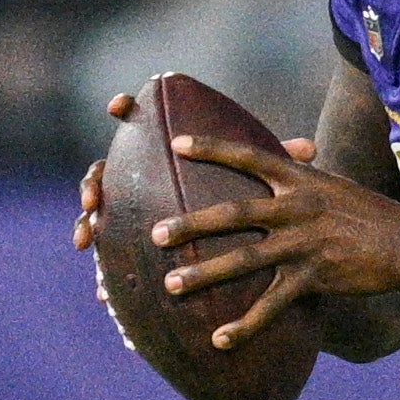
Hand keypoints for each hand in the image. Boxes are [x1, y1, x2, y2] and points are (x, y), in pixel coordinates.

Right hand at [75, 94, 323, 255]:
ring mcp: (126, 213)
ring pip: (97, 216)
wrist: (234, 243)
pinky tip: (104, 293)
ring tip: (88, 237)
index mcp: (165, 156)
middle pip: (104, 171)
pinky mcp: (128, 248)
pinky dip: (104, 275)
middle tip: (93, 195)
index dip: (127, 111)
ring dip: (88, 226)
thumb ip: (279, 165)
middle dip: (92, 182)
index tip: (119, 106)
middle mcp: (138, 180)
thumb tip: (311, 150)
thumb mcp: (264, 183)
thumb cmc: (250, 203)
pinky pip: (109, 261)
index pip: (141, 126)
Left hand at [155, 135, 399, 349]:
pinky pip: (272, 306)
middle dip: (192, 224)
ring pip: (244, 260)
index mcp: (299, 180)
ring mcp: (303, 245)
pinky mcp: (313, 278)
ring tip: (171, 284)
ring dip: (205, 274)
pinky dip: (245, 326)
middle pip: (234, 214)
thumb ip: (301, 173)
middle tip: (155, 234)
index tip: (176, 144)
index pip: (250, 156)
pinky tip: (219, 340)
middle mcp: (297, 209)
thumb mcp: (332, 184)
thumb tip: (288, 152)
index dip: (213, 148)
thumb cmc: (366, 212)